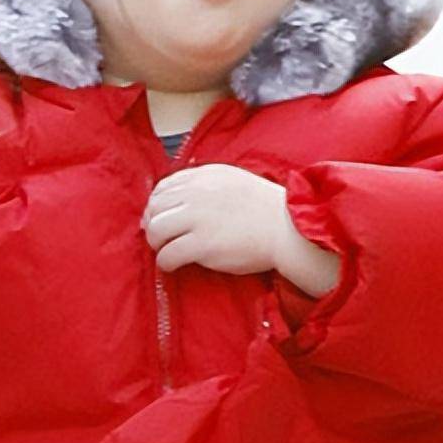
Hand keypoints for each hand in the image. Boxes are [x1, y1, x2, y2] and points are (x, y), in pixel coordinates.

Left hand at [141, 163, 340, 296]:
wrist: (289, 230)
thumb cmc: (265, 210)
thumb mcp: (233, 181)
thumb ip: (205, 185)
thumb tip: (176, 199)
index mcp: (205, 176)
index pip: (163, 187)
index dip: (157, 205)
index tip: (161, 218)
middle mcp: (198, 193)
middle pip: (155, 207)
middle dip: (153, 224)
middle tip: (161, 239)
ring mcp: (199, 219)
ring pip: (156, 230)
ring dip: (156, 243)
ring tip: (167, 251)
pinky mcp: (203, 245)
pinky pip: (168, 254)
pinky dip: (165, 262)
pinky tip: (173, 265)